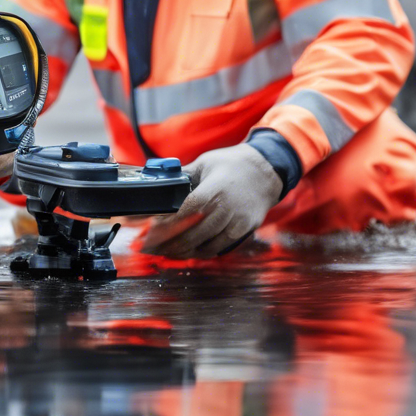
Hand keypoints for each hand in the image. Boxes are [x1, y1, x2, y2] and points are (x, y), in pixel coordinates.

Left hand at [142, 144, 281, 258]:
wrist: (266, 171)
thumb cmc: (232, 165)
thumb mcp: (204, 163)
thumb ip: (183, 178)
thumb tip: (159, 186)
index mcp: (213, 191)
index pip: (184, 215)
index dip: (165, 226)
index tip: (149, 231)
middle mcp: (226, 210)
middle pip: (191, 236)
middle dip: (167, 244)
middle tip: (149, 247)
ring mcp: (237, 223)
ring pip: (204, 247)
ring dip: (181, 252)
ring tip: (164, 251)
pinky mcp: (244, 231)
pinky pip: (218, 249)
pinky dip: (200, 252)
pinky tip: (186, 250)